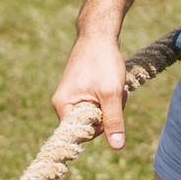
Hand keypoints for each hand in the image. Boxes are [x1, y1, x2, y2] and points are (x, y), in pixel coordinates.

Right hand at [52, 29, 132, 149]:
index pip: (82, 133)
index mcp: (63, 106)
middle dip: (108, 112)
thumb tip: (117, 147)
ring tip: (114, 85)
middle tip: (114, 92)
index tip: (109, 109)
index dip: (100, 127)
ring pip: (98, 112)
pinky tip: (113, 82)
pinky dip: (109, 96)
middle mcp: (63, 103)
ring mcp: (73, 96)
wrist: (99, 33)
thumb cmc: (102, 60)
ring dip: (112, 103)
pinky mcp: (81, 90)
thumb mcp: (111, 93)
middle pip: (91, 123)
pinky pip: (98, 103)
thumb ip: (113, 120)